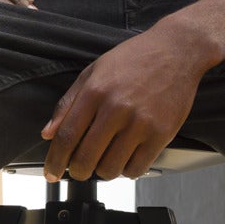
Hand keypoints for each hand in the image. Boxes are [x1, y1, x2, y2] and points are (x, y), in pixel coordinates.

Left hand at [39, 26, 210, 180]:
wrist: (177, 50)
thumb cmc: (135, 58)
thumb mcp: (93, 71)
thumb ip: (68, 103)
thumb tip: (48, 133)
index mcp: (95, 92)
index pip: (66, 137)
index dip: (55, 161)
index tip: (52, 173)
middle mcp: (116, 109)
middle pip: (86, 158)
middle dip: (77, 171)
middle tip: (79, 169)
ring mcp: (140, 123)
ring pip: (111, 169)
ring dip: (103, 171)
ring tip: (106, 159)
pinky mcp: (161, 134)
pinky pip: (137, 168)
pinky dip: (127, 170)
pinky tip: (126, 158)